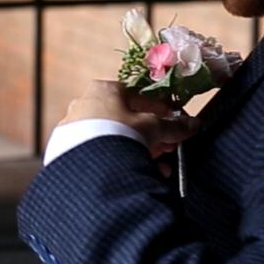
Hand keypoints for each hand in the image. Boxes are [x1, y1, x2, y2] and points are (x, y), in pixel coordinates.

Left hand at [60, 80, 198, 159]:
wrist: (88, 164)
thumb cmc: (122, 133)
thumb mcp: (153, 127)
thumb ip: (173, 125)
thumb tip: (193, 124)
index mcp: (103, 89)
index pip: (138, 96)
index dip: (161, 111)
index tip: (175, 124)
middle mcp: (84, 104)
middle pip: (126, 118)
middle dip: (151, 134)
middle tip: (168, 146)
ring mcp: (74, 127)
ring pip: (114, 137)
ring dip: (139, 149)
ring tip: (158, 166)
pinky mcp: (69, 149)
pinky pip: (101, 152)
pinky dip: (121, 160)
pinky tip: (139, 173)